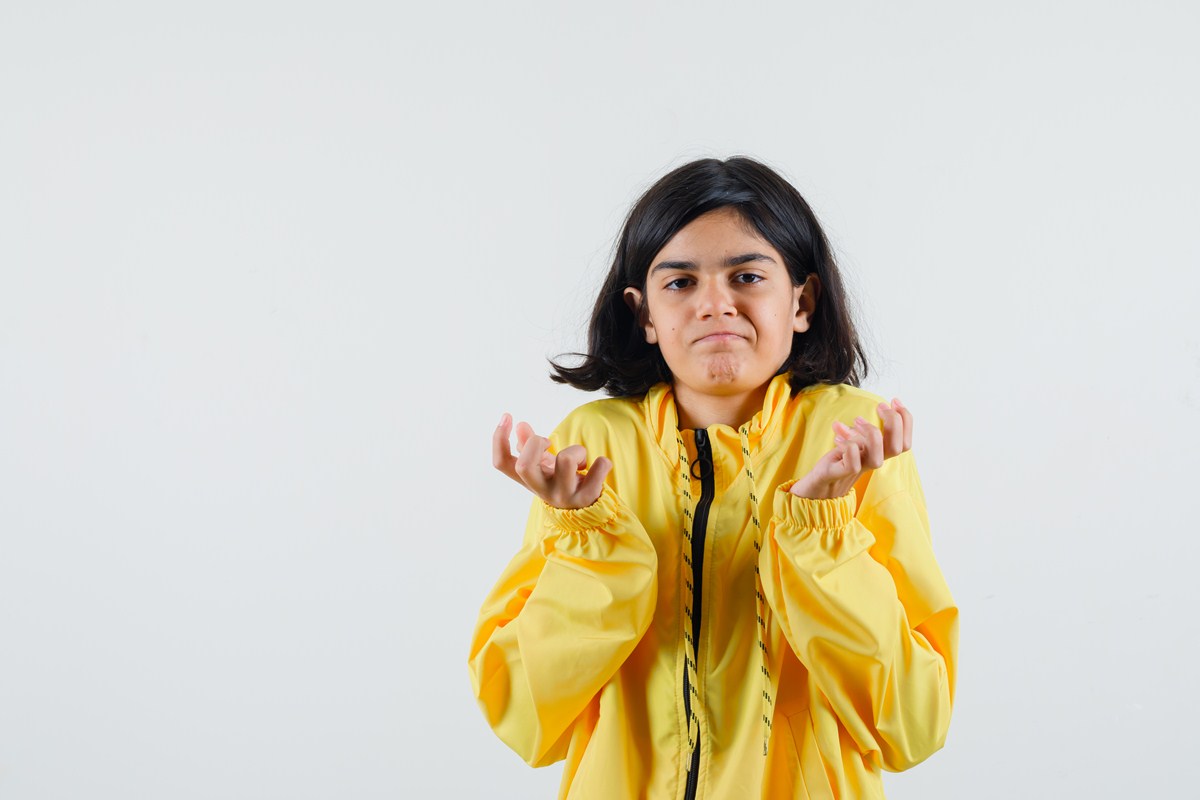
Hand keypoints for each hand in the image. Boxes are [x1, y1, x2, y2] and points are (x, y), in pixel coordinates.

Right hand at [492, 412, 612, 509]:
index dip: (499, 438)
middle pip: (524, 466)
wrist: (587, 513)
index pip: (502, 463)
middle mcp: (542, 490)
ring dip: (578, 450)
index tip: (508, 416)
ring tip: (581, 461)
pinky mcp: (587, 497)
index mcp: (529, 480)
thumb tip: (520, 425)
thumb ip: (529, 447)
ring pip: (566, 459)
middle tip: (548, 442)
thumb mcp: (543, 467)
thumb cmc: (561, 483)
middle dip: (536, 443)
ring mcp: (564, 495)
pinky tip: (599, 467)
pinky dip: (602, 463)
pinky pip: (598, 467)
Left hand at [789, 398, 912, 499]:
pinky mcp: (841, 473)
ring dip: (870, 432)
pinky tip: (838, 438)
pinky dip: (848, 446)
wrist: (820, 483)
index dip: (906, 420)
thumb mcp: (852, 440)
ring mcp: (859, 468)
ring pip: (878, 458)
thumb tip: (862, 415)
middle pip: (899, 448)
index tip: (895, 400)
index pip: (905, 442)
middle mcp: (873, 461)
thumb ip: (859, 429)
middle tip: (880, 406)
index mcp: (880, 452)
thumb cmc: (838, 460)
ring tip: (857, 420)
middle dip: (894, 422)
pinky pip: (853, 463)